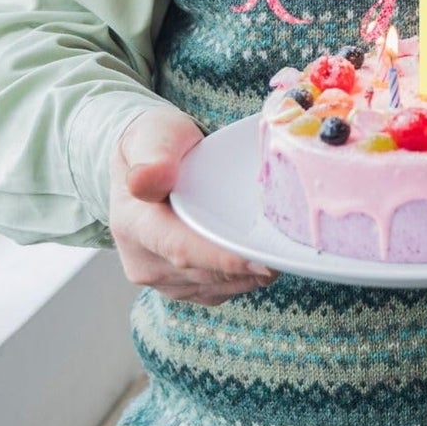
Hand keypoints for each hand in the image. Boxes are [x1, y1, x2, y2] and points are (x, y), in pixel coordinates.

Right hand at [109, 108, 277, 304]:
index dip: (224, 260)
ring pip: (215, 287)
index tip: (263, 263)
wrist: (147, 161)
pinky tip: (263, 259)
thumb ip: (154, 154)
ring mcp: (159, 277)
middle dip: (249, 268)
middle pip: (205, 273)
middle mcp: (142, 259)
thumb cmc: (158, 142)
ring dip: (250, 276)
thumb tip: (148, 180)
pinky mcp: (177, 285)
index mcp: (134, 223)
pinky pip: (217, 291)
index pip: (181, 250)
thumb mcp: (155, 133)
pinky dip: (244, 279)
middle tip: (292, 255)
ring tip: (283, 253)